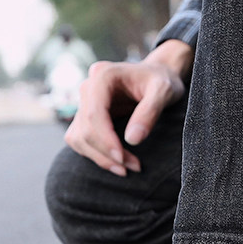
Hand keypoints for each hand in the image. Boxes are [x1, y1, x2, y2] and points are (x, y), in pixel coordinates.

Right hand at [64, 39, 193, 175]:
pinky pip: (80, 139)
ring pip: (78, 137)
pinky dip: (95, 154)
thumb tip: (132, 140)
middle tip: (134, 166)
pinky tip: (116, 161)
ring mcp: (84, 102)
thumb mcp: (164, 91)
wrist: (159, 75)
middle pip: (85, 129)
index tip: (124, 159)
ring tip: (126, 168)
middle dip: (107, 153)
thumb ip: (150, 112)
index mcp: (103, 76)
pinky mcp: (86, 116)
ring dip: (100, 157)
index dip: (105, 140)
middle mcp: (88, 87)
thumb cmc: (162, 80)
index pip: (94, 113)